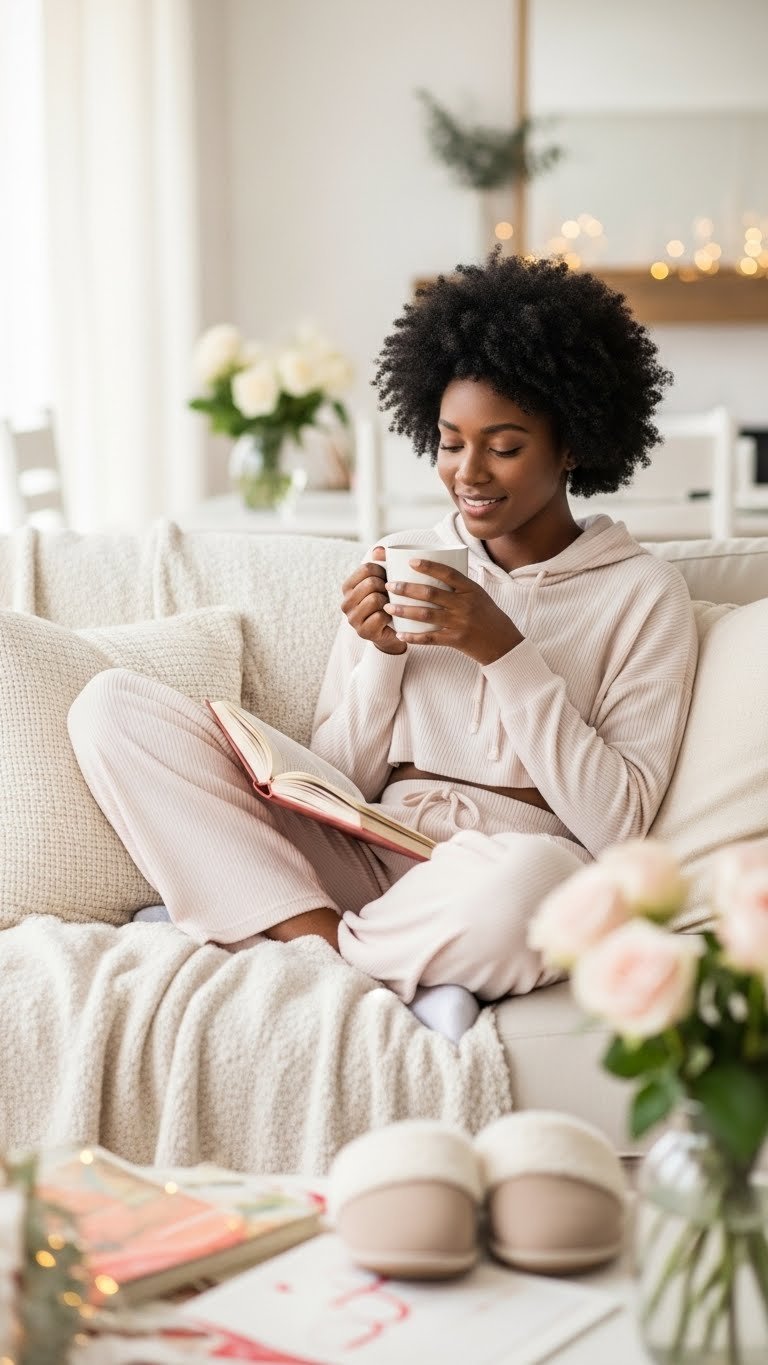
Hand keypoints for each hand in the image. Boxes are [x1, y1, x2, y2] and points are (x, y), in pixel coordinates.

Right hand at [340, 546, 406, 654]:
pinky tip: (392, 618)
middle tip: (392, 595)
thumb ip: (381, 563)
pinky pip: (380, 616)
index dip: (383, 570)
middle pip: (370, 583)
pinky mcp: (363, 632)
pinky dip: (390, 616)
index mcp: (347, 587)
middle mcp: (345, 603)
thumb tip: (379, 550)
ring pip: (374, 599)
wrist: (393, 633)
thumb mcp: (384, 582)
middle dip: (386, 587)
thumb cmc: (388, 603)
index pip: (366, 568)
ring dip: (389, 602)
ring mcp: (352, 619)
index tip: (388, 578)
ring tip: (392, 606)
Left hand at [383, 557, 522, 664]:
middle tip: (389, 585)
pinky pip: (430, 638)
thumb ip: (458, 585)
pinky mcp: (456, 640)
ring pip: (426, 615)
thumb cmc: (487, 615)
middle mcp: (465, 605)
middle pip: (431, 593)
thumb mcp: (478, 595)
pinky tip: (400, 634)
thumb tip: (433, 569)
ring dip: (404, 610)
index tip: (411, 561)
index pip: (448, 573)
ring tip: (388, 606)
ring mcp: (460, 623)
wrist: (503, 642)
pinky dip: (413, 637)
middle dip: (406, 588)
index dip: (429, 566)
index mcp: (471, 589)